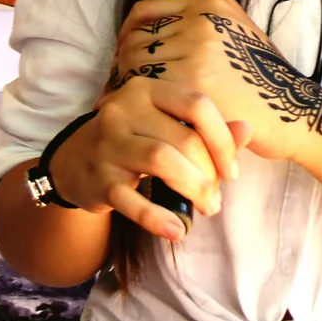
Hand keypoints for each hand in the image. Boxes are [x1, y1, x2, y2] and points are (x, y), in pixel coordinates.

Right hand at [45, 65, 245, 242]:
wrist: (74, 162)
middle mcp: (124, 110)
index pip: (196, 105)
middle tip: (216, 197)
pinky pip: (133, 202)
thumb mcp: (165, 125)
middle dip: (209, 173)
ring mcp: (108, 144)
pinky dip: (159, 219)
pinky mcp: (99, 179)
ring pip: (162, 162)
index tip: (231, 170)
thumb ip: (206, 128)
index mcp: (147, 90)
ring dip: (193, 189)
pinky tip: (177, 230)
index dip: (222, 140)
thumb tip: (247, 129)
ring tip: (206, 208)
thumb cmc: (132, 140)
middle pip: (184, 139)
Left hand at [113, 0, 321, 164]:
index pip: (143, 12)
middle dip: (123, 62)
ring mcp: (193, 57)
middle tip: (124, 83)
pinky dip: (138, 102)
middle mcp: (197, 27)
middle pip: (134, 41)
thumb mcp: (241, 21)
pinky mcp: (191, 90)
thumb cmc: (262, 68)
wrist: (289, 109)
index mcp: (205, 8)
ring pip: (135, 67)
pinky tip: (142, 113)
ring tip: (133, 99)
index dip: (126, 32)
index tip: (124, 52)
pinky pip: (146, 91)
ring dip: (127, 84)